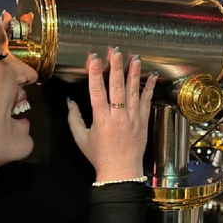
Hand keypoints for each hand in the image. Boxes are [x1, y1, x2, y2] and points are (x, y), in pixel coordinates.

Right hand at [68, 49, 156, 182]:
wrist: (121, 172)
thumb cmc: (99, 156)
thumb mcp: (81, 138)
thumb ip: (74, 118)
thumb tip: (70, 102)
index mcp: (101, 119)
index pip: (97, 92)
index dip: (95, 74)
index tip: (95, 58)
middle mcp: (118, 117)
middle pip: (117, 87)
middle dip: (116, 67)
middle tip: (115, 51)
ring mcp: (133, 118)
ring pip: (133, 91)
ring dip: (133, 73)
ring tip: (134, 57)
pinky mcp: (143, 121)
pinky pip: (147, 101)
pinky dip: (149, 88)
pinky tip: (152, 75)